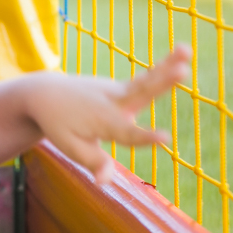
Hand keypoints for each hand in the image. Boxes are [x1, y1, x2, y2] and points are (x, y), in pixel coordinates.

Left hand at [25, 46, 191, 183]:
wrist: (45, 94)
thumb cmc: (59, 126)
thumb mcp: (71, 148)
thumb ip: (93, 162)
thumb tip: (104, 183)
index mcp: (103, 123)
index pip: (127, 134)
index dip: (145, 138)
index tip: (165, 138)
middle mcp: (113, 103)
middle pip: (142, 93)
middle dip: (163, 83)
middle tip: (183, 71)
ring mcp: (117, 91)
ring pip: (146, 79)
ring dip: (168, 64)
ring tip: (187, 49)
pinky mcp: (121, 86)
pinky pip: (145, 78)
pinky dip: (162, 66)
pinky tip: (182, 54)